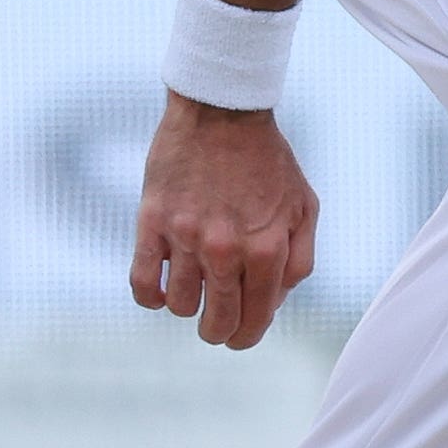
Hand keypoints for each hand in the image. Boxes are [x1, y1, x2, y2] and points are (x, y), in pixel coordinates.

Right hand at [133, 96, 317, 350]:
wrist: (223, 110)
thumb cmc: (267, 161)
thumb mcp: (305, 208)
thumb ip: (298, 261)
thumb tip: (273, 304)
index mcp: (267, 249)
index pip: (254, 321)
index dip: (246, 336)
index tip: (238, 335)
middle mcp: (226, 249)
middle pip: (216, 323)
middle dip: (217, 331)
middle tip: (215, 324)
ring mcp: (185, 236)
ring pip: (179, 306)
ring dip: (187, 306)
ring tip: (193, 287)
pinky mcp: (152, 221)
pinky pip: (142, 283)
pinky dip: (150, 297)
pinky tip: (159, 292)